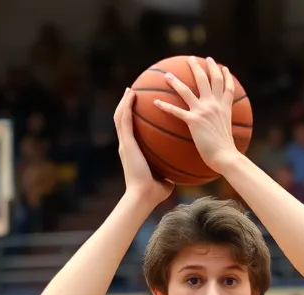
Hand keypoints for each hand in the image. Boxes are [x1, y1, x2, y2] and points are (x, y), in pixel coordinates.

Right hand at [112, 89, 171, 205]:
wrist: (143, 197)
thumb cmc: (154, 193)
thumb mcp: (165, 178)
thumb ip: (171, 171)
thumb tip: (184, 169)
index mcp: (133, 152)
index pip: (131, 131)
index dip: (133, 119)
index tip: (138, 109)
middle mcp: (126, 146)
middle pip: (122, 121)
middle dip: (126, 106)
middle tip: (132, 92)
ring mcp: (125, 144)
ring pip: (120, 117)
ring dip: (124, 102)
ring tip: (130, 89)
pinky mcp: (126, 144)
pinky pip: (125, 120)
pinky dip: (126, 106)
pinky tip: (132, 94)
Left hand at [156, 57, 240, 173]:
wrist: (225, 156)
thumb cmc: (227, 150)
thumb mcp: (229, 133)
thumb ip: (223, 125)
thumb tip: (221, 129)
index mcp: (224, 107)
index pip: (227, 86)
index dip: (225, 75)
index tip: (221, 66)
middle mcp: (214, 105)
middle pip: (207, 80)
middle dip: (200, 67)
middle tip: (192, 59)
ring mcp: (204, 111)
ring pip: (187, 90)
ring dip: (176, 81)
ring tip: (166, 74)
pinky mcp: (194, 121)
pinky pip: (176, 111)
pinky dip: (165, 106)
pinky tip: (155, 102)